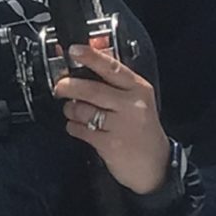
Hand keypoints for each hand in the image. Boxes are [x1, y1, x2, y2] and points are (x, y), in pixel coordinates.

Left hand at [54, 39, 171, 194]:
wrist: (156, 165)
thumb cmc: (142, 129)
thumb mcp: (137, 100)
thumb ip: (114, 81)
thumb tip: (88, 56)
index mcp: (139, 88)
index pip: (112, 67)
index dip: (91, 57)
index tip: (74, 50)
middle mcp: (132, 105)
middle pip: (92, 89)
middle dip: (68, 86)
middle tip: (59, 87)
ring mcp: (121, 126)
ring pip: (83, 109)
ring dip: (70, 109)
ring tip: (72, 111)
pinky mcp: (110, 144)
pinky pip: (81, 129)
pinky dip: (73, 126)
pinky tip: (77, 126)